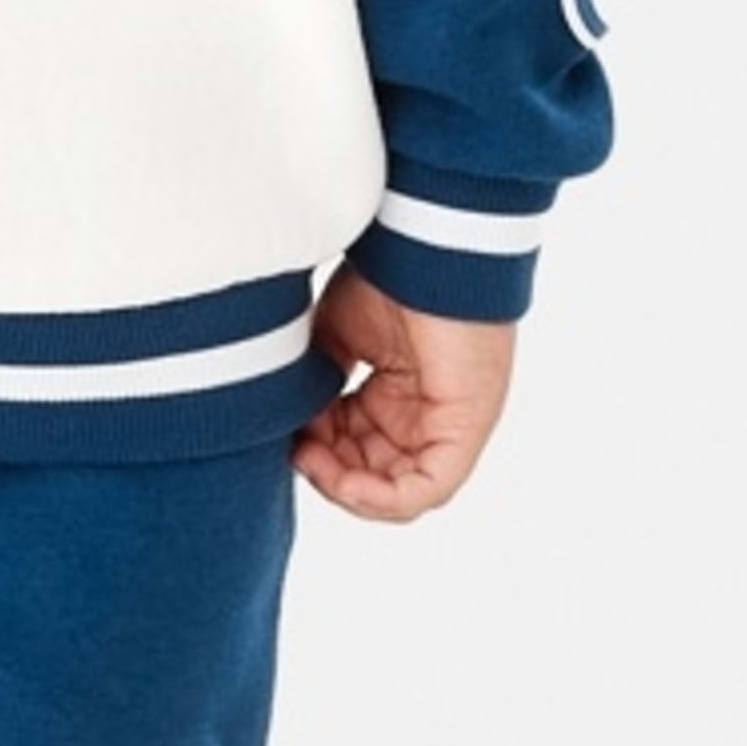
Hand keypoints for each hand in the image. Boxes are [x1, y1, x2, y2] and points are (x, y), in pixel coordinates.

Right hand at [292, 271, 514, 522]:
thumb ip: (315, 385)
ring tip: (310, 459)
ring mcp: (449, 425)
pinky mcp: (464, 430)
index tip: (282, 432)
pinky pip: (425, 490)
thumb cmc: (388, 277)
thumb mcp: (336, 339)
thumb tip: (288, 425)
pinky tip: (343, 479)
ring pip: (397, 492)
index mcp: (402, 392)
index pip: (356, 445)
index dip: (316, 449)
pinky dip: (381, 498)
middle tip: (293, 447)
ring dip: (346, 487)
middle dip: (326, 471)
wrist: (426, 247)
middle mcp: (428, 414)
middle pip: (373, 474)